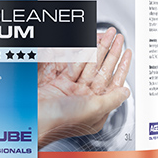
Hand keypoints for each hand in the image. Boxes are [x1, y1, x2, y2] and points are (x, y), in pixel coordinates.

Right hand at [38, 27, 131, 148]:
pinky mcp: (56, 83)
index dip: (121, 67)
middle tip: (117, 37)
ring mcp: (69, 90)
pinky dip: (80, 54)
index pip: (112, 84)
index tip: (127, 53)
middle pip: (100, 71)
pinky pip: (71, 64)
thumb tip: (125, 93)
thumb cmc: (59, 121)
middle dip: (111, 52)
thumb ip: (111, 100)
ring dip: (98, 49)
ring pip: (87, 65)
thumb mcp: (92, 110)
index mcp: (93, 110)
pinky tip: (87, 45)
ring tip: (107, 35)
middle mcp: (82, 100)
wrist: (31, 117)